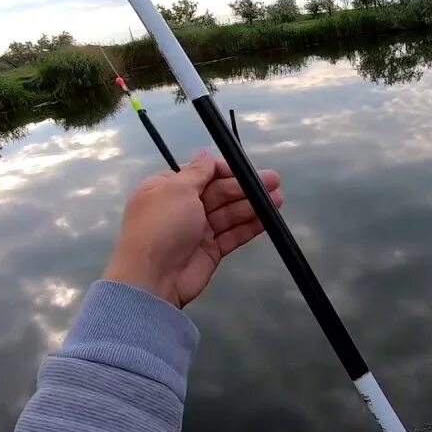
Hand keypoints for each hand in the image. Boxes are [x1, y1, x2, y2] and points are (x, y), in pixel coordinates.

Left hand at [103, 150, 280, 307]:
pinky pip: (233, 235)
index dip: (226, 170)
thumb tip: (205, 153)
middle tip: (274, 181)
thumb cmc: (161, 225)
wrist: (153, 277)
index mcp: (168, 188)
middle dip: (245, 186)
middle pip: (219, 193)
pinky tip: (268, 219)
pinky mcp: (210, 251)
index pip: (202, 173)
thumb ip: (197, 172)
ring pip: (229, 214)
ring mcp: (197, 231)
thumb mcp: (176, 189)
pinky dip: (250, 227)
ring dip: (252, 205)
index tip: (246, 169)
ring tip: (278, 199)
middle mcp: (182, 207)